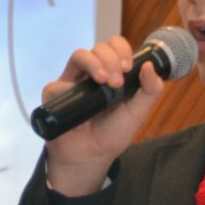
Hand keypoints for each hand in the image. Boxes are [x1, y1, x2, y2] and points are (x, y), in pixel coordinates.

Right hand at [43, 36, 165, 192]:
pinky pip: (58, 84)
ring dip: (93, 63)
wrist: (91, 157)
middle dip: (111, 59)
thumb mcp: (137, 113)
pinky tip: (79, 101)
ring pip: (79, 55)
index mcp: (111, 73)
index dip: (122, 49)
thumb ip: (150, 91)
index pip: (115, 47)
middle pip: (99, 48)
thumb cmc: (112, 134)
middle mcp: (91, 73)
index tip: (128, 67)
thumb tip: (150, 65)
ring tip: (103, 81)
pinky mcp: (55, 95)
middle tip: (117, 82)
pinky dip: (69, 88)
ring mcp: (72, 82)